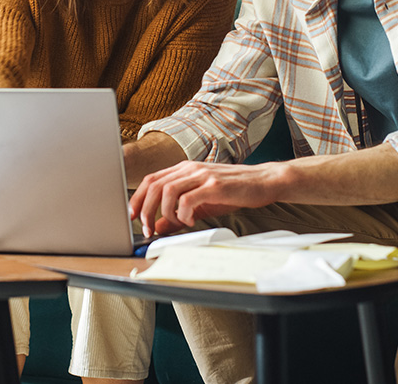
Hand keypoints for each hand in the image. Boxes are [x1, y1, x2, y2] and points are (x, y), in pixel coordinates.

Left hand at [129, 160, 280, 236]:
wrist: (263, 181)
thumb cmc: (234, 190)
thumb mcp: (202, 203)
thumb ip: (179, 214)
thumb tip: (159, 226)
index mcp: (184, 169)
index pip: (151, 180)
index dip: (138, 199)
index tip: (133, 217)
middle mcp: (190, 168)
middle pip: (154, 185)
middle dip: (145, 210)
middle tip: (148, 229)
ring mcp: (202, 175)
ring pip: (167, 191)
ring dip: (164, 213)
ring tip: (173, 224)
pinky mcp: (214, 185)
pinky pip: (188, 199)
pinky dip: (184, 214)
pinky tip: (191, 221)